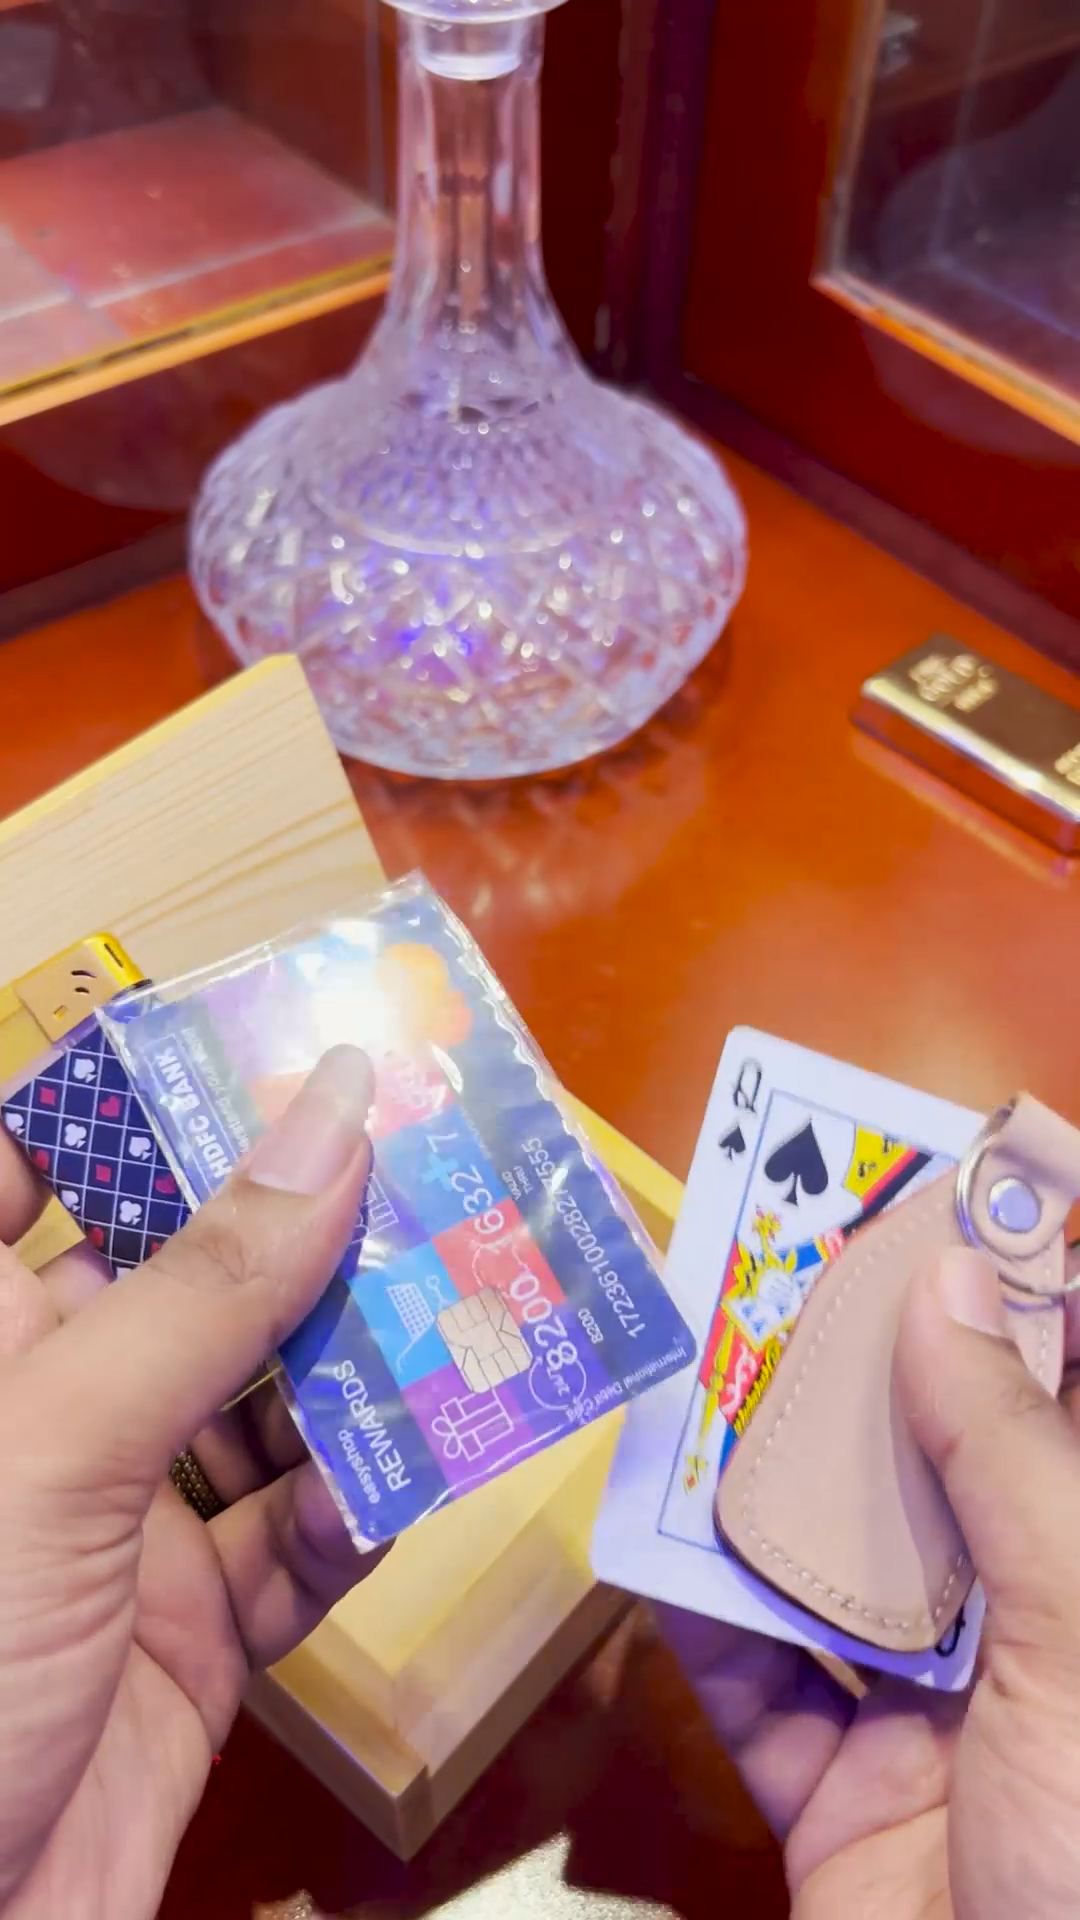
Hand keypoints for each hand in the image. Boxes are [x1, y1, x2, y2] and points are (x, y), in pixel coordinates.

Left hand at [0, 1046, 381, 1919]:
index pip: (17, 1175)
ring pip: (262, 1405)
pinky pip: (298, 1544)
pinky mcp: (190, 1637)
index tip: (240, 1041)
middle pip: (180, 1278)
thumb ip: (204, 1291)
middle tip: (426, 1152)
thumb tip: (332, 1115)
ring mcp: (118, 1528)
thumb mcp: (59, 1453)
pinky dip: (364, 1509)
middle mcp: (44, 1417)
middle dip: (297, 1223)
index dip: (113, 1102)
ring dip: (361, 1364)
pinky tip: (422, 1467)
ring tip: (465, 1292)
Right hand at [662, 1247, 1079, 1919]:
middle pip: (932, 1457)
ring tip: (691, 1360)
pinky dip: (693, 1611)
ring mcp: (931, 1711)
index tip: (942, 1177)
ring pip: (828, 1554)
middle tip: (769, 1251)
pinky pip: (749, 1679)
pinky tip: (646, 1530)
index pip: (1054, 1397)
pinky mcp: (834, 1792)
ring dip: (756, 1469)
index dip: (1013, 1278)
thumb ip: (1007, 1463)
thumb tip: (942, 1281)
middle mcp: (1029, 1626)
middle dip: (854, 1358)